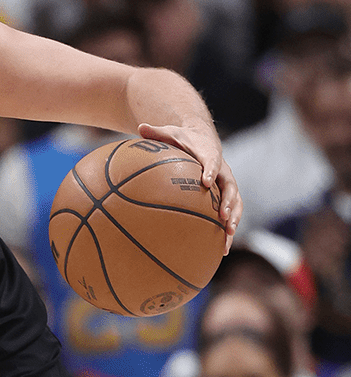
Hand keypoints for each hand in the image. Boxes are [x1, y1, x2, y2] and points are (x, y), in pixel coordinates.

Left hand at [139, 122, 241, 254]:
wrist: (201, 140)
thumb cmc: (183, 138)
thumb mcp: (170, 132)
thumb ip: (156, 132)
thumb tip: (139, 126)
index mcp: (210, 155)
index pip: (213, 162)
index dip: (210, 171)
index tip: (205, 182)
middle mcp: (223, 172)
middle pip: (231, 188)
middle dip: (229, 203)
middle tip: (223, 218)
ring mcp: (226, 186)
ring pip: (236, 204)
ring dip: (234, 221)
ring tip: (227, 238)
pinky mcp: (225, 197)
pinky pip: (229, 214)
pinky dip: (227, 229)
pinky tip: (222, 249)